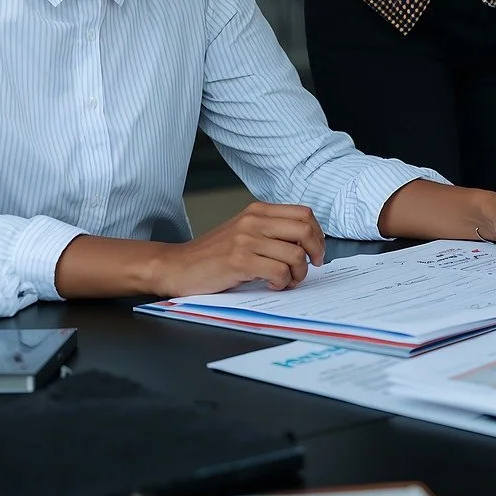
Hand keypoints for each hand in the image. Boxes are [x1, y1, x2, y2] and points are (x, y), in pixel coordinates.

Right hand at [147, 202, 326, 296]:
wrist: (177, 265)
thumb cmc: (212, 254)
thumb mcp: (243, 232)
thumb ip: (270, 231)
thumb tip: (306, 244)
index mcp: (257, 211)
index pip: (304, 213)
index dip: (317, 234)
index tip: (316, 251)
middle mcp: (253, 220)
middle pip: (306, 230)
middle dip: (316, 253)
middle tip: (310, 268)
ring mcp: (246, 239)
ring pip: (296, 254)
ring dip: (298, 274)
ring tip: (286, 281)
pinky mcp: (240, 260)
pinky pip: (279, 272)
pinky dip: (282, 283)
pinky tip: (271, 285)